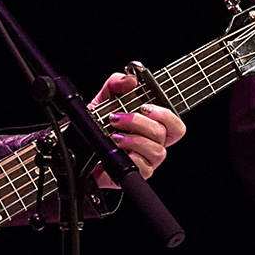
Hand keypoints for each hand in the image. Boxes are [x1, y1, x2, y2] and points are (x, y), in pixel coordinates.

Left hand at [88, 72, 186, 187]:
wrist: (78, 146)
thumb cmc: (98, 125)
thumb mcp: (105, 98)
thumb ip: (117, 83)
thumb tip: (131, 80)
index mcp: (153, 127)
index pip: (176, 125)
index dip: (166, 114)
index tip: (145, 107)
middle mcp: (153, 144)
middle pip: (162, 133)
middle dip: (138, 123)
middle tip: (116, 119)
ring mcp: (147, 161)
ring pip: (156, 150)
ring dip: (133, 140)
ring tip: (114, 136)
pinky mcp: (136, 174)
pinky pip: (144, 167)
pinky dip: (130, 156)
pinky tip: (117, 151)